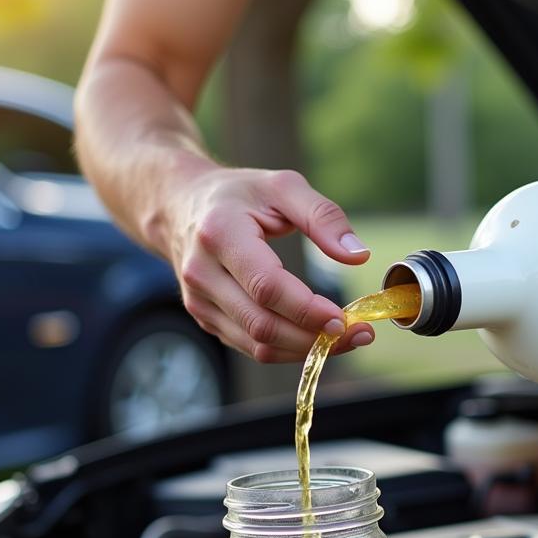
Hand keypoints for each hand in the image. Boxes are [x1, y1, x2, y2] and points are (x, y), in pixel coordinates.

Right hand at [168, 167, 373, 361]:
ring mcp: (199, 302)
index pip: (267, 287)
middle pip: (263, 325)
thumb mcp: (283, 187)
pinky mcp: (206, 319)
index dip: (308, 309)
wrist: (180, 206)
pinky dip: (289, 349)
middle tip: (358, 334)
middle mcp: (202, 273)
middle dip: (315, 337)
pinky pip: (252, 347)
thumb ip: (323, 216)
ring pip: (258, 345)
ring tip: (345, 339)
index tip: (345, 318)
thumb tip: (358, 255)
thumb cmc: (238, 195)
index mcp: (220, 234)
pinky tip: (316, 337)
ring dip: (306, 350)